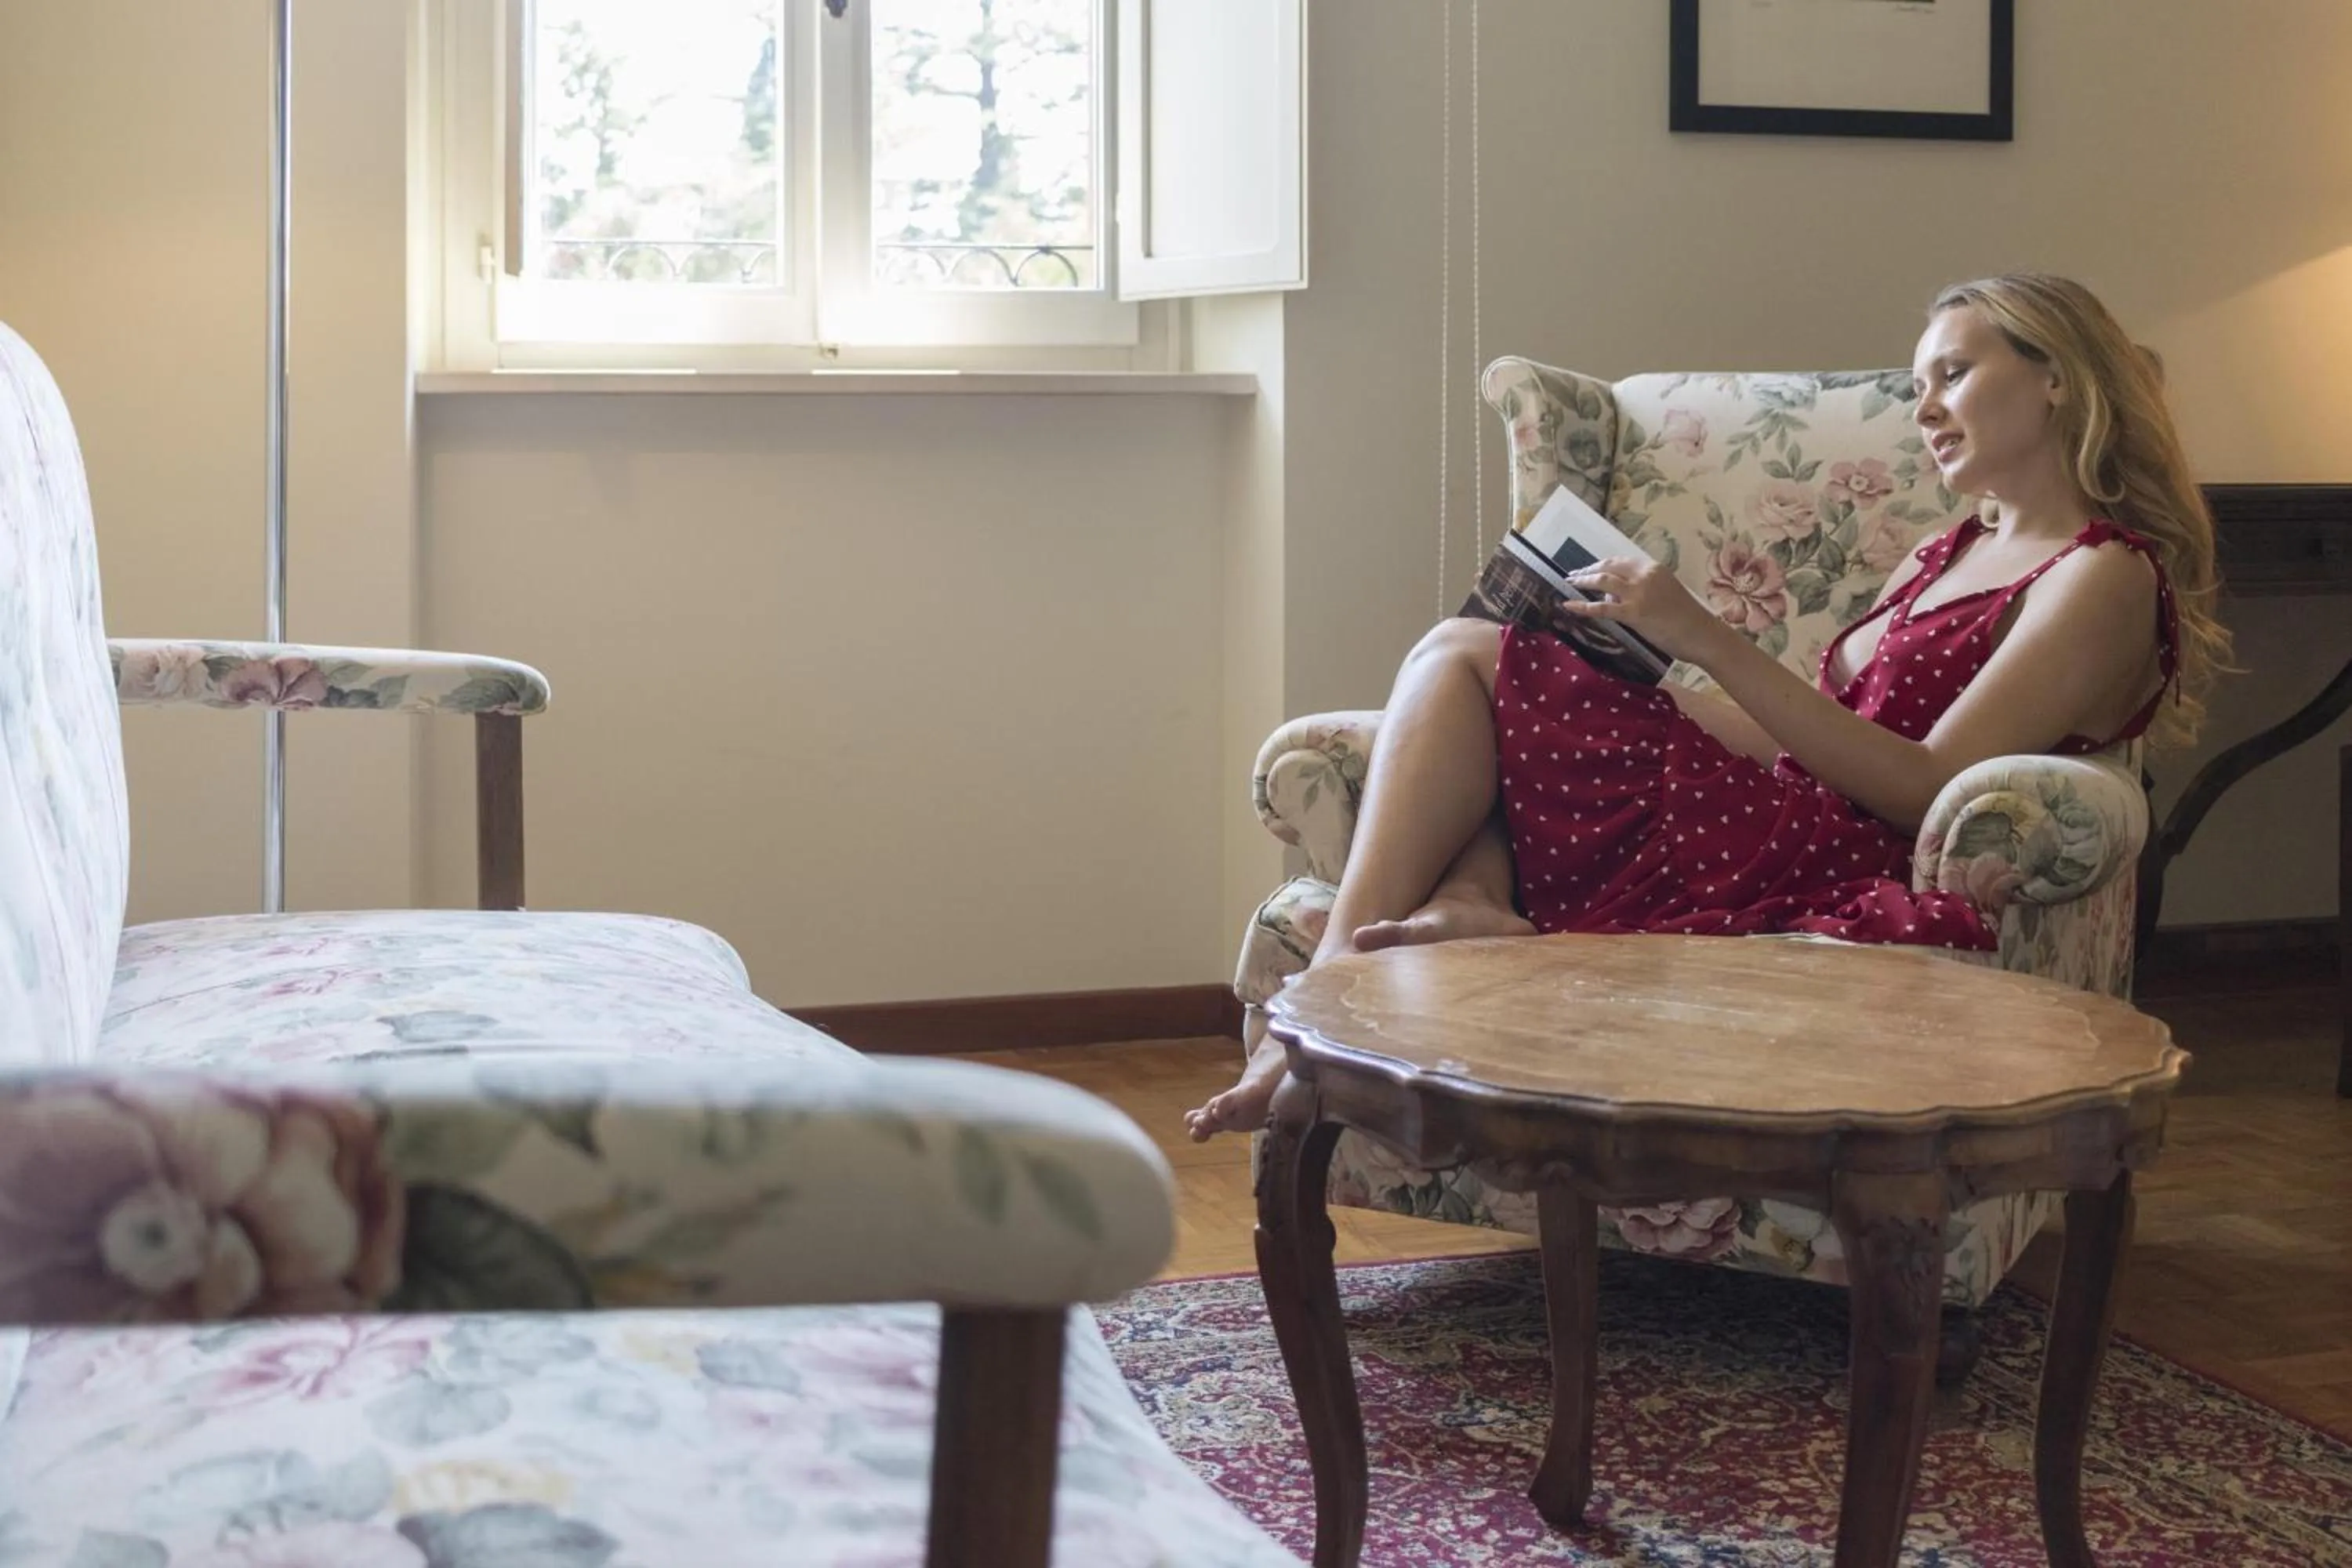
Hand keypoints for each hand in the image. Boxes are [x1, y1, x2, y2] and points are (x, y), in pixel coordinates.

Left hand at [1558, 555, 1733, 666]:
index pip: (1621, 561)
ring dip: (1582, 581)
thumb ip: (1640, 589)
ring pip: (1602, 582)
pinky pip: (1601, 608)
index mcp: (1653, 568)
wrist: (1701, 634)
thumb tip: (1612, 593)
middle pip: (1608, 567)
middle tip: (1573, 575)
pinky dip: (1582, 606)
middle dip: (1588, 569)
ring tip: (1569, 584)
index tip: (1589, 568)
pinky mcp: (1634, 613)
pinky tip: (1568, 606)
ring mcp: (1639, 593)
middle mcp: (1645, 575)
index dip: (1602, 564)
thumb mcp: (1664, 592)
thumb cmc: (1686, 618)